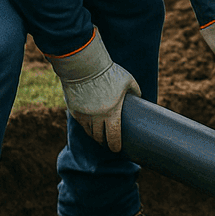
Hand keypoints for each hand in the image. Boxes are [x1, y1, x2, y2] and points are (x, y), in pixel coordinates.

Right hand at [49, 30, 139, 151]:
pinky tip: (90, 126)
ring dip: (94, 136)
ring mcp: (83, 114)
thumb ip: (135, 91)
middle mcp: (96, 117)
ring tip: (99, 136)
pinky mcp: (73, 109)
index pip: (113, 136)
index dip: (115, 146)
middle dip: (104, 142)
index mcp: (112, 112)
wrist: (84, 65)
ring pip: (89, 132)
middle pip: (99, 137)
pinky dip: (86, 126)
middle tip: (108, 143)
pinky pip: (80, 123)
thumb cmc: (109, 72)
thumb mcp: (128, 80)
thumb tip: (141, 99)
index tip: (116, 150)